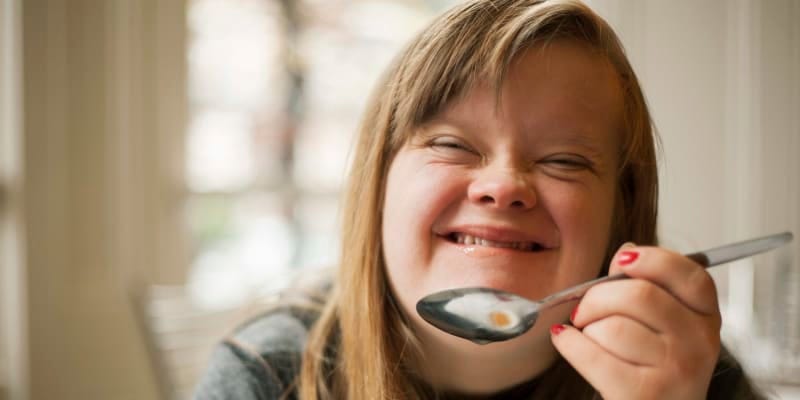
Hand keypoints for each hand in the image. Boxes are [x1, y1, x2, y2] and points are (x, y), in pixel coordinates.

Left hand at [550, 244, 721, 399]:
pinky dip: (569, 343)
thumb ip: (647, 286)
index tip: (622, 262)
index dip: (652, 260)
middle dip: (597, 297)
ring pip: (613, 326)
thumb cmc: (652, 368)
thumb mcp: (661, 326)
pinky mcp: (646, 393)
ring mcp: (677, 370)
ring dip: (588, 329)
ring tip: (591, 338)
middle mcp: (700, 342)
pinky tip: (566, 340)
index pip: (689, 274)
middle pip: (640, 294)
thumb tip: (626, 252)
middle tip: (585, 311)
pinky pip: (592, 353)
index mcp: (705, 317)